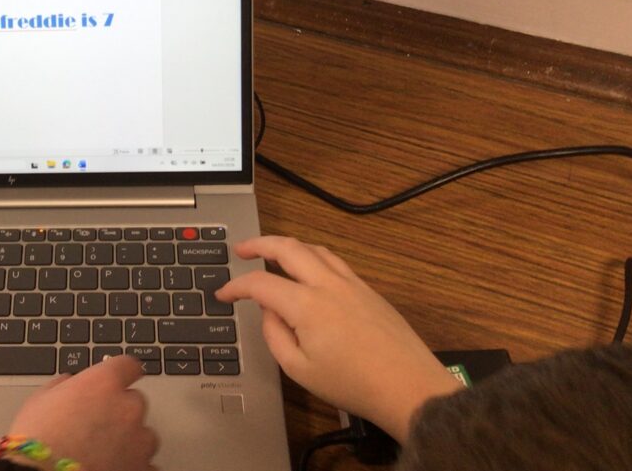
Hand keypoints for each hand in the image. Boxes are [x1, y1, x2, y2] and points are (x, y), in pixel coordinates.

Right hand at [5, 354, 157, 470]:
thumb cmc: (37, 441)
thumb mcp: (40, 400)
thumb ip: (63, 386)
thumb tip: (69, 384)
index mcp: (103, 383)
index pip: (128, 366)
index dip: (123, 373)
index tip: (121, 379)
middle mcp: (127, 407)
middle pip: (135, 401)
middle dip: (120, 411)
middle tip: (98, 426)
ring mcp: (139, 441)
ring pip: (145, 434)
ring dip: (131, 440)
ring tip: (105, 453)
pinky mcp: (142, 468)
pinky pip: (147, 464)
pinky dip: (135, 466)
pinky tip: (115, 468)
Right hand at [216, 235, 460, 442]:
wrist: (408, 387)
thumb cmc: (353, 384)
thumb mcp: (299, 370)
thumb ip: (275, 336)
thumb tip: (269, 312)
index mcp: (306, 305)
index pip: (260, 284)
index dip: (236, 286)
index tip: (223, 294)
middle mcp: (327, 284)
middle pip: (287, 248)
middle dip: (259, 243)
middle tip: (241, 249)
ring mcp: (351, 283)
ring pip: (313, 248)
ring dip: (288, 246)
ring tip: (272, 253)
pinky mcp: (368, 289)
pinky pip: (334, 261)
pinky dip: (312, 256)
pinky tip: (308, 268)